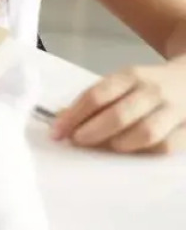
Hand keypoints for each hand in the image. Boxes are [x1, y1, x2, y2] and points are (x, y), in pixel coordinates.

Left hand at [51, 61, 185, 153]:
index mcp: (131, 75)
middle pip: (119, 115)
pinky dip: (144, 152)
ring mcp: (174, 110)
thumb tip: (61, 118)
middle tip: (77, 141)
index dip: (73, 116)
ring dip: (119, 144)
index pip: (97, 96)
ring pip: (146, 133)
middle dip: (93, 132)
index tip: (56, 131)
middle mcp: (153, 91)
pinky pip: (166, 146)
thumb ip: (96, 100)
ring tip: (103, 148)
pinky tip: (129, 154)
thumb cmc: (147, 85)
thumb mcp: (122, 82)